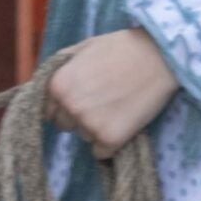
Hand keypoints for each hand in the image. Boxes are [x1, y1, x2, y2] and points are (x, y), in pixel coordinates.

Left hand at [46, 30, 178, 159]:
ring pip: (85, 137)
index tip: (86, 95)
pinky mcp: (110, 139)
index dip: (66, 104)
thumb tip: (41, 85)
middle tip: (105, 99)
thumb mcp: (83, 48)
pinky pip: (101, 152)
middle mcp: (69, 107)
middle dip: (80, 117)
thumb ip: (60, 68)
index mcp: (57, 85)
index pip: (48, 110)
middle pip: (66, 125)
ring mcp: (89, 125)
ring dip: (97, 127)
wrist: (160, 56)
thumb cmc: (122, 48)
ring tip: (118, 105)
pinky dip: (112, 142)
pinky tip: (125, 120)